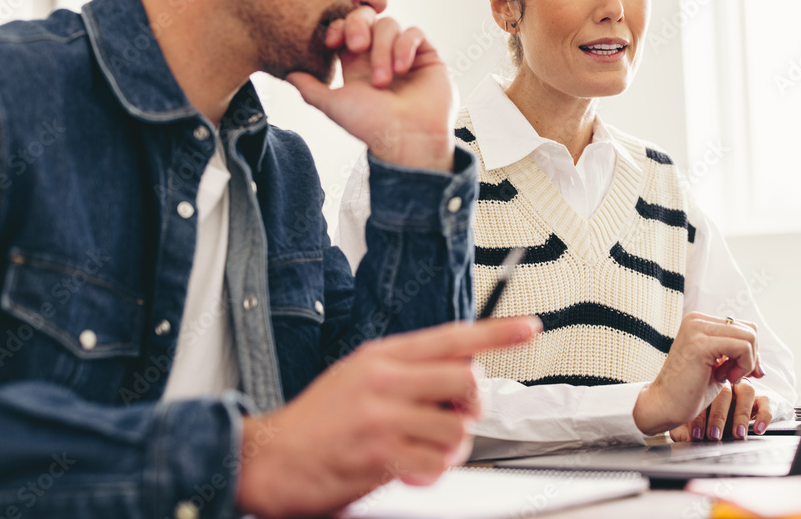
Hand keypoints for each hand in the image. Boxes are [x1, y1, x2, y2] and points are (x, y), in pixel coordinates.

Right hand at [236, 316, 541, 516]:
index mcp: (382, 355)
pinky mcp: (378, 453)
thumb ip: (407, 371)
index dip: (497, 331)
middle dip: (472, 408)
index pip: (452, 336)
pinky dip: (432, 474)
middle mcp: (385, 378)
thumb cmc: (317, 420)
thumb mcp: (358, 376)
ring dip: (450, 449)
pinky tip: (411, 471)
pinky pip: (436, 465)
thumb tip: (460, 370)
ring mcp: (381, 415)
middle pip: (467, 381)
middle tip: (455, 420)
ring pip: (457, 429)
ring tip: (424, 452)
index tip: (529, 327)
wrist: (271, 457)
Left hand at [286, 7, 456, 171]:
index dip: (338, 27)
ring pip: (390, 25)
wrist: (407, 140)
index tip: (333, 41)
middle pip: (366, 18)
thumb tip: (287, 72)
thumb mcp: (333, 106)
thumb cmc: (371, 126)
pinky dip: (405, 46)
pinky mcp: (427, 56)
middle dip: (358, 25)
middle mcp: (380, 55)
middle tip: (356, 45)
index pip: (345, 29)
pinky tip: (403, 69)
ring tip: (383, 79)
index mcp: (356, 65)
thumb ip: (310, 89)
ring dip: (383, 48)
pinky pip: (414, 33)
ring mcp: (404, 54)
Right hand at [632, 312, 764, 435]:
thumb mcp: (716, 363)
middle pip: (750, 330)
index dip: (750, 352)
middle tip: (732, 376)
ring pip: (749, 337)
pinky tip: (724, 378)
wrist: (665, 405)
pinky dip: (743, 367)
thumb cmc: (690, 389)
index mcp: (698, 321)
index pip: (743, 326)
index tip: (740, 372)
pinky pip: (743, 348)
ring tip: (726, 377)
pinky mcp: (701, 344)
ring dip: (747, 363)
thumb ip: (733, 351)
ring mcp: (697, 329)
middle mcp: (696, 319)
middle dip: (751, 358)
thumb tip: (760, 354)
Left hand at [668, 381, 773, 440]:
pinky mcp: (762, 399)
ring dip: (741, 414)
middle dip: (718, 417)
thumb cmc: (704, 424)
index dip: (699, 417)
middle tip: (714, 435)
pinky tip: (757, 429)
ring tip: (737, 434)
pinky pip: (766, 402)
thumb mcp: (691, 427)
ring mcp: (744, 389)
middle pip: (723, 392)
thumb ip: (685, 430)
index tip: (696, 435)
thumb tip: (685, 439)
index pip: (701, 395)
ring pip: (746, 392)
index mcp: (705, 386)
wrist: (728, 424)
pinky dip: (763, 415)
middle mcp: (726, 384)